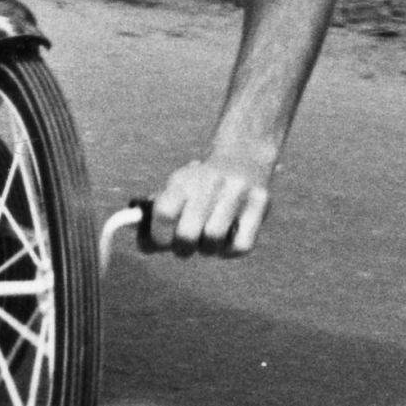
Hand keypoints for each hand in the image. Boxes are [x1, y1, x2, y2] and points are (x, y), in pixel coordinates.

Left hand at [143, 153, 272, 257]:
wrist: (243, 154)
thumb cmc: (201, 183)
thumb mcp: (178, 187)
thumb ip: (157, 214)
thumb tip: (144, 243)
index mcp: (184, 179)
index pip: (163, 214)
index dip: (156, 237)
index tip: (158, 243)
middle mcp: (211, 183)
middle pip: (186, 234)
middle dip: (181, 248)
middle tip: (184, 246)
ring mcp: (238, 192)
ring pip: (213, 242)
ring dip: (207, 248)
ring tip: (208, 239)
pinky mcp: (261, 203)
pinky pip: (241, 246)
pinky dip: (229, 250)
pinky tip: (227, 239)